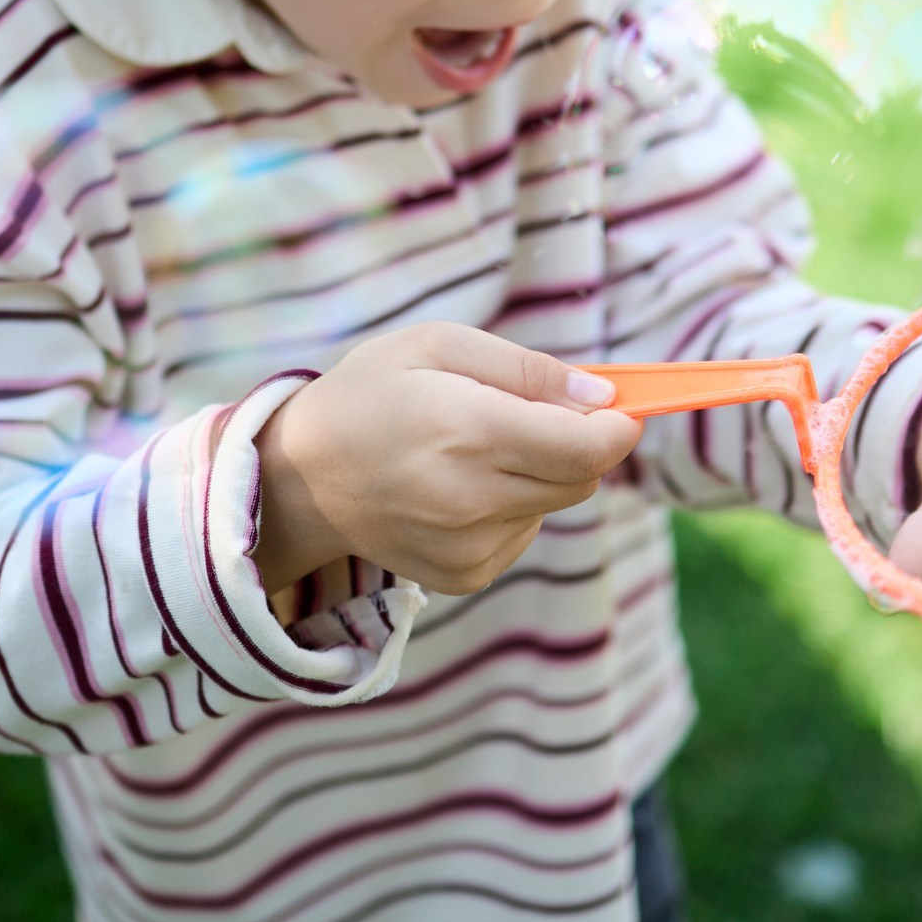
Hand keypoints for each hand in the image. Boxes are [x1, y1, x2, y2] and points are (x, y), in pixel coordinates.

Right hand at [253, 323, 642, 595]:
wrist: (302, 474)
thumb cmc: (374, 392)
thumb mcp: (440, 345)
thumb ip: (528, 368)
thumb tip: (603, 396)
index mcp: (468, 432)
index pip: (587, 448)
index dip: (618, 426)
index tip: (619, 408)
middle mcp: (470, 498)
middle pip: (581, 478)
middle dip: (576, 442)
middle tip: (528, 414)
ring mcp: (466, 546)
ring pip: (555, 506)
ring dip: (538, 474)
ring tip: (475, 450)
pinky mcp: (462, 575)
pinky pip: (524, 535)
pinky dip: (511, 508)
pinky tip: (460, 488)